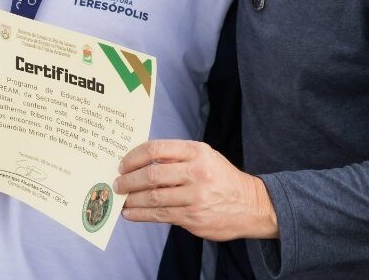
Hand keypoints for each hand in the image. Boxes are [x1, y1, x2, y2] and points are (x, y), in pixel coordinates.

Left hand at [113, 140, 277, 241]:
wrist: (251, 205)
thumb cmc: (221, 178)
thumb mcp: (205, 157)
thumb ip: (177, 157)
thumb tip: (141, 162)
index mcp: (196, 151)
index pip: (156, 149)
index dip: (133, 157)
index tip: (122, 164)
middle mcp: (196, 172)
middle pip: (151, 175)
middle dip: (128, 181)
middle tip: (117, 184)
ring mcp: (195, 197)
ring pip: (153, 198)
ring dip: (132, 200)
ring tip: (122, 200)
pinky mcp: (193, 218)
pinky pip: (161, 215)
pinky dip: (141, 215)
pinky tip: (131, 214)